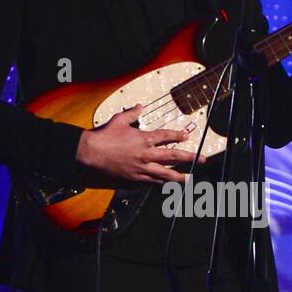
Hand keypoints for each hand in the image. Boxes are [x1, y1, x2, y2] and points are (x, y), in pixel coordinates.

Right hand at [75, 104, 206, 185]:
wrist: (89, 154)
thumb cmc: (103, 136)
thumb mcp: (119, 120)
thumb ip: (132, 113)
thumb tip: (140, 106)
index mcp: (143, 139)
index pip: (166, 136)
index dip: (178, 136)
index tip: (186, 136)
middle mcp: (145, 155)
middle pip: (172, 157)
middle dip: (189, 158)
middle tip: (201, 159)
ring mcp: (140, 169)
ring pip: (164, 174)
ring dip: (178, 176)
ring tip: (188, 179)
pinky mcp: (133, 179)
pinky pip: (150, 182)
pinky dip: (160, 183)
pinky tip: (166, 185)